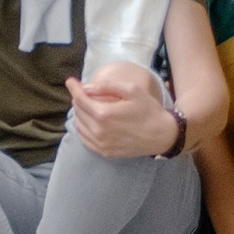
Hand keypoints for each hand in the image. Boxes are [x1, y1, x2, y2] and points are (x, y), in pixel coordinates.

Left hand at [64, 63, 182, 159]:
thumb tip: (86, 87)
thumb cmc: (148, 110)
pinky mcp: (104, 152)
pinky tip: (91, 122)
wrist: (162, 135)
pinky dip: (84, 128)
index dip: (74, 88)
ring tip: (89, 106)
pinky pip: (84, 139)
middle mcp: (98, 131)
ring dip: (81, 114)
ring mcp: (100, 144)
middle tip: (85, 93)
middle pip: (78, 111)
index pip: (80, 99)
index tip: (71, 81)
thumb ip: (107, 86)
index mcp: (104, 114)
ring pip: (79, 125)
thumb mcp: (132, 90)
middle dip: (79, 99)